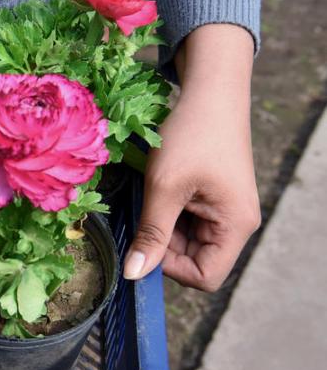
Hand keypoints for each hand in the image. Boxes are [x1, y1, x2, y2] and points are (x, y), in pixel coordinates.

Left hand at [124, 24, 259, 291]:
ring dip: (162, 228)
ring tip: (150, 197)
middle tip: (143, 214)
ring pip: (186, 243)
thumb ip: (151, 233)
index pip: (205, 277)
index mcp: (235, 226)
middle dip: (163, 246)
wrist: (210, 92)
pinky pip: (186, 223)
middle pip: (195, 261)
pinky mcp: (212, 199)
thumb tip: (133, 275)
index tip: (145, 241)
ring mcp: (224, 212)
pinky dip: (166, 214)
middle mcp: (236, 224)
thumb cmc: (192, 135)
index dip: (171, 269)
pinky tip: (157, 191)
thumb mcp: (165, 186)